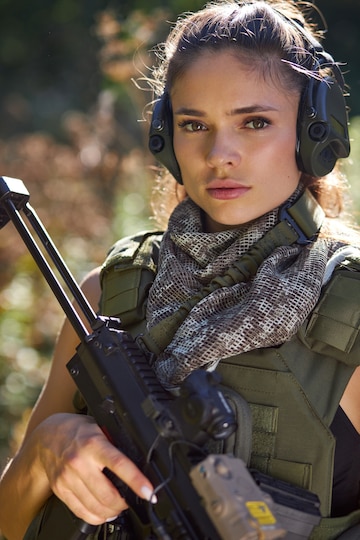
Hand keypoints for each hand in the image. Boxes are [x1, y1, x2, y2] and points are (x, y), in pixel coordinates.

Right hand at [35, 413, 154, 524]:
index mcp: (93, 444)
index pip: (119, 465)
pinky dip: (96, 517)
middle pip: (107, 494)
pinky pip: (81, 511)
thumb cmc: (78, 431)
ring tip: (119, 507)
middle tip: (132, 500)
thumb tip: (138, 460)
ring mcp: (68, 478)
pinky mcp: (60, 490)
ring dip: (112, 511)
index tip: (149, 492)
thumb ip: (115, 443)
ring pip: (95, 507)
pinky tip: (104, 512)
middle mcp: (79, 462)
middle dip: (125, 503)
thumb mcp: (100, 428)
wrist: (47, 437)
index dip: (136, 481)